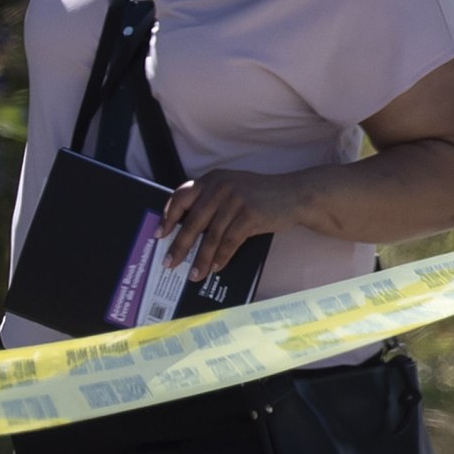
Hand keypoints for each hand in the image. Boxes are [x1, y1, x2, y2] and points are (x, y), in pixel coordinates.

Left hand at [161, 166, 308, 275]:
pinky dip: (221, 257)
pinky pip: (230, 241)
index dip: (168, 216)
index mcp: (212, 180)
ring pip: (211, 235)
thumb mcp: (232, 190)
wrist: (294, 194)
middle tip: (169, 262)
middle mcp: (220, 187)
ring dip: (201, 258)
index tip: (160, 234)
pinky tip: (215, 268)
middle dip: (180, 245)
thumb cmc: (259, 196)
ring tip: (194, 274)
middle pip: (193, 221)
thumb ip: (210, 202)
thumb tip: (185, 231)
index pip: (181, 196)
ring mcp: (235, 200)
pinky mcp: (250, 214)